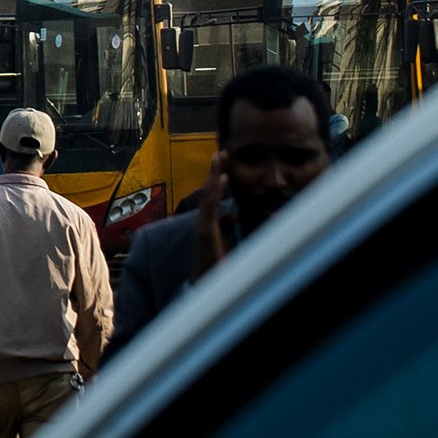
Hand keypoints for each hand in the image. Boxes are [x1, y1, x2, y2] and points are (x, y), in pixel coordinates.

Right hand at [193, 150, 230, 275]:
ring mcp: (202, 225)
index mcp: (209, 222)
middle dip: (215, 170)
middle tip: (222, 151)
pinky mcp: (205, 231)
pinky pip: (210, 206)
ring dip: (214, 174)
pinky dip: (215, 191)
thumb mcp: (225, 241)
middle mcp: (203, 220)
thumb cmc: (217, 265)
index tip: (224, 161)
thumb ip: (228, 226)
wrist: (207, 286)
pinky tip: (222, 178)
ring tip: (220, 156)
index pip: (213, 195)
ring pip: (208, 194)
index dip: (218, 178)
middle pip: (209, 190)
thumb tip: (234, 213)